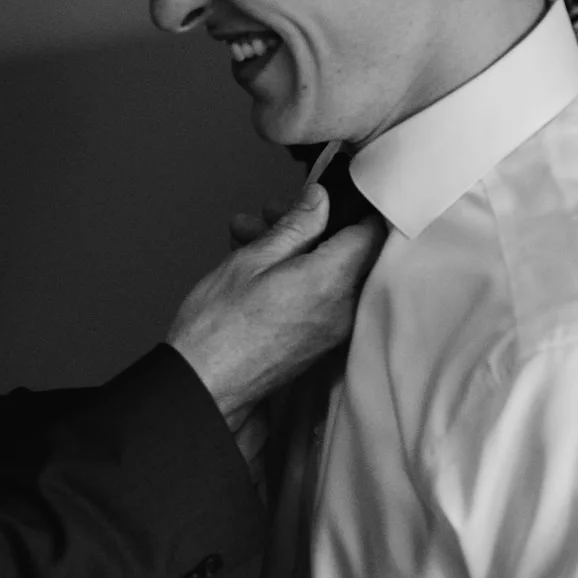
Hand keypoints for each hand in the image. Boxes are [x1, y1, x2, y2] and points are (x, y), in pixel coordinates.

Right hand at [166, 183, 383, 425]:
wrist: (205, 386)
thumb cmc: (219, 328)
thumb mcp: (252, 260)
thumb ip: (295, 226)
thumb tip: (320, 200)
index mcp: (331, 280)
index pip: (372, 232)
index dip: (356, 205)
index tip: (335, 191)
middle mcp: (342, 307)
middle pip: (347, 250)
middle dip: (312, 224)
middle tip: (274, 212)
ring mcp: (333, 328)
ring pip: (328, 271)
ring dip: (295, 248)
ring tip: (248, 235)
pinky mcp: (318, 341)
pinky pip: (318, 295)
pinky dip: (294, 275)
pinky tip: (254, 263)